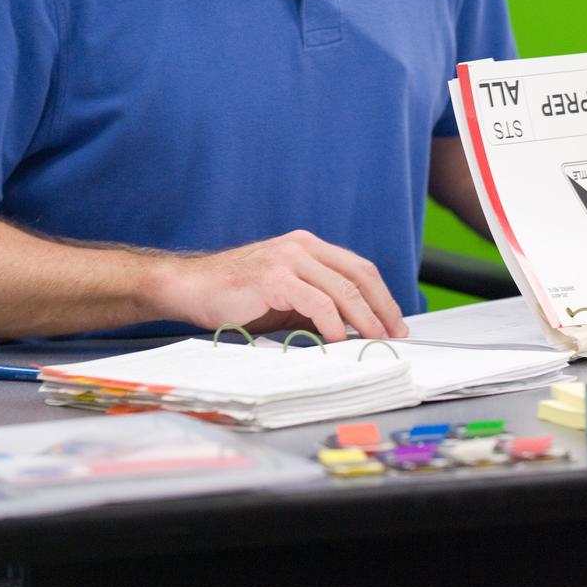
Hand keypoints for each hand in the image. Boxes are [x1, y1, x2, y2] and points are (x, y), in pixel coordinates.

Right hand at [171, 230, 407, 342]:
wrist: (191, 288)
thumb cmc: (237, 297)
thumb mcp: (286, 300)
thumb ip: (317, 306)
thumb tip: (355, 331)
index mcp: (307, 246)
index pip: (358, 268)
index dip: (381, 296)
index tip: (395, 322)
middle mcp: (302, 245)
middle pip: (358, 275)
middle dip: (381, 307)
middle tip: (394, 335)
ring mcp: (288, 258)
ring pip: (342, 288)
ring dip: (364, 318)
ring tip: (374, 341)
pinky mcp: (274, 276)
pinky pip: (316, 301)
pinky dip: (333, 323)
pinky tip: (338, 340)